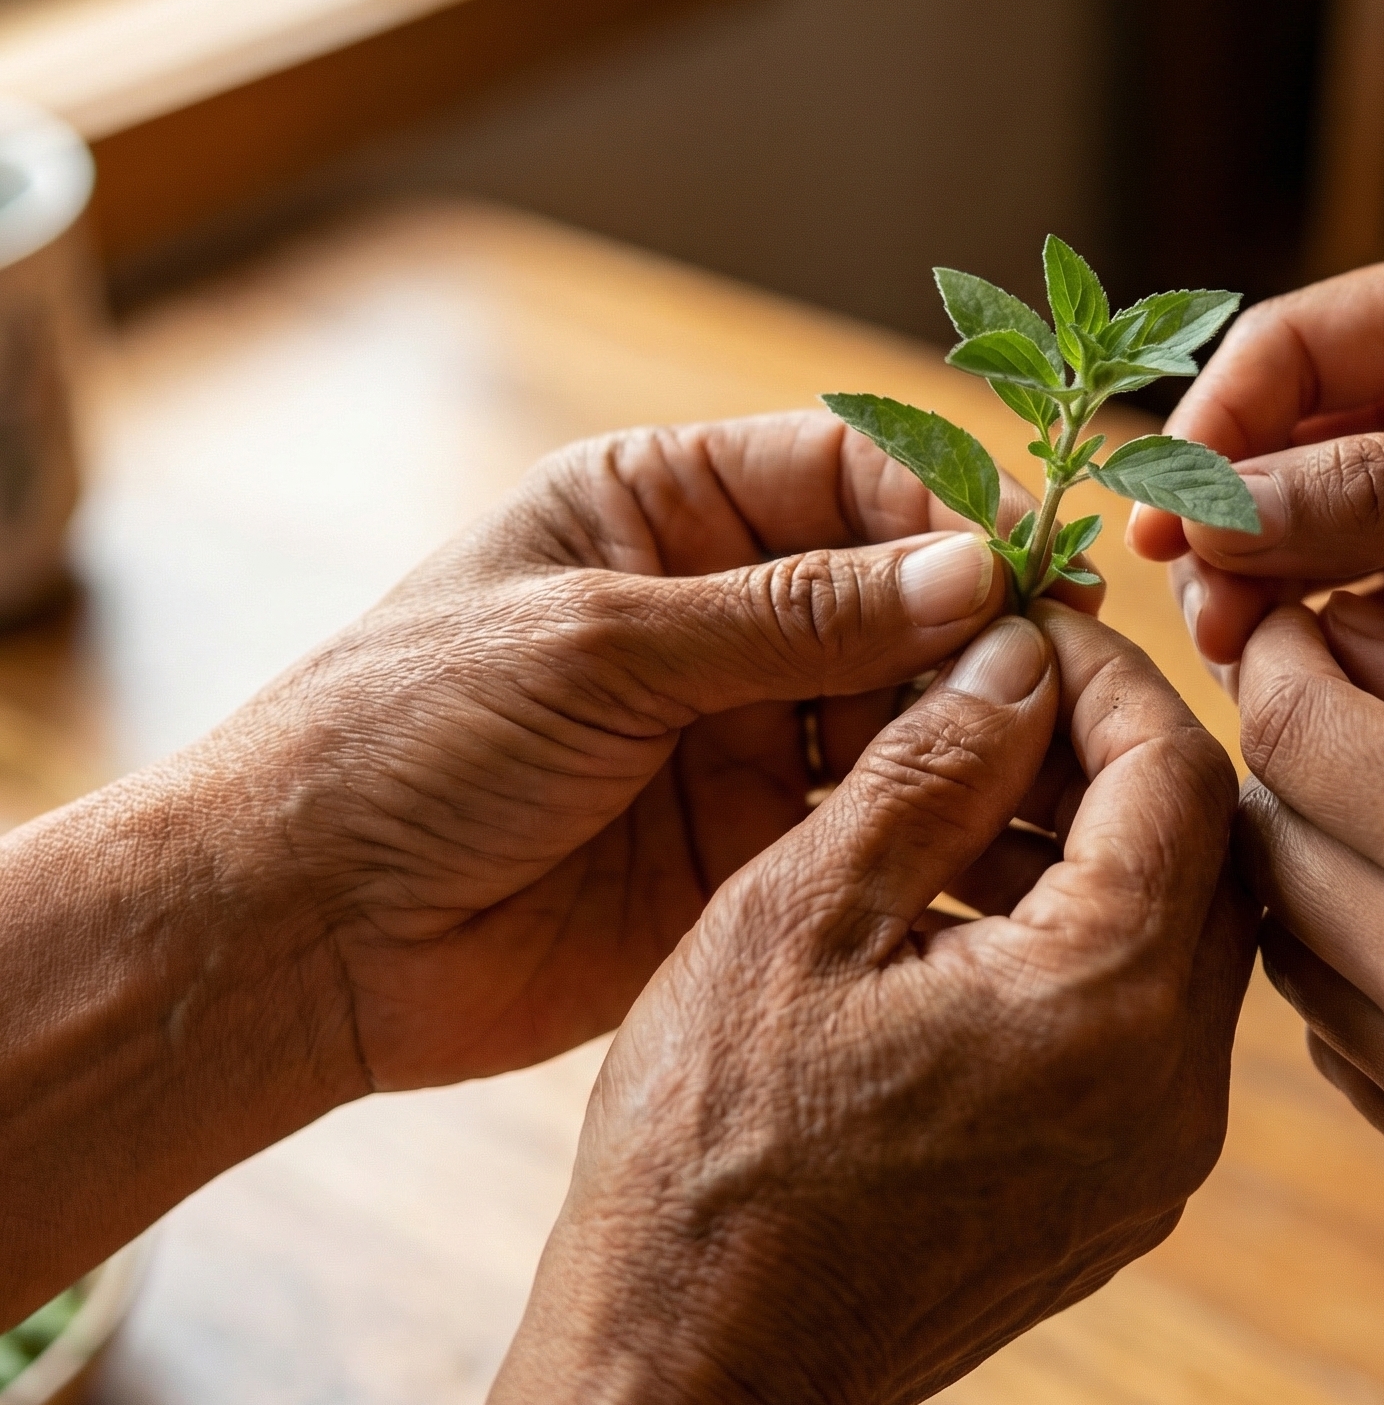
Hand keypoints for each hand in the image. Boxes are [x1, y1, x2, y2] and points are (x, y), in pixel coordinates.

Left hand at [202, 409, 1079, 1093]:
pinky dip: (932, 817)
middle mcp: (711, 612)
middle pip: (892, 592)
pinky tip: (990, 830)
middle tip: (1063, 669)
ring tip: (1044, 752)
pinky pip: (868, 816)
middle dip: (976, 624)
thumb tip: (972, 573)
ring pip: (899, 706)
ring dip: (969, 722)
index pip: (845, 475)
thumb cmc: (407, 736)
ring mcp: (733, 731)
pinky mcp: (747, 846)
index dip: (945, 510)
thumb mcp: (602, 644)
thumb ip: (793, 617)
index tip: (1030, 562)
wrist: (300, 930)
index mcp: (658, 510)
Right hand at [403, 605, 1253, 1404]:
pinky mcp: (1119, 1193)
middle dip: (1109, 752)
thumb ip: (930, 769)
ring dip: (1094, 844)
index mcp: (1110, 1001)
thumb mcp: (799, 914)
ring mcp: (1158, 1154)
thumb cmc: (714, 1149)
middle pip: (1204, 851)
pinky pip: (1144, 1023)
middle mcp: (1175, 1086)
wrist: (693, 1376)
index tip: (1027, 625)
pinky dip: (1083, 939)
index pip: (1178, 770)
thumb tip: (1015, 656)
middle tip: (999, 697)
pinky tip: (968, 908)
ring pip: (1179, 936)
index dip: (1107, 673)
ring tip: (965, 791)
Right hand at [1129, 230, 1383, 804]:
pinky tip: (1294, 682)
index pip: (1293, 347)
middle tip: (1201, 598)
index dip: (1217, 423)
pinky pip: (1355, 615)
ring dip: (1258, 586)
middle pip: (1279, 445)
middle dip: (1228, 515)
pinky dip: (1315, 646)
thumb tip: (1217, 507)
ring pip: (1302, 538)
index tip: (1170, 508)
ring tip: (1238, 646)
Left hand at [1237, 591, 1383, 1404]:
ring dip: (1309, 865)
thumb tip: (1351, 632)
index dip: (1277, 660)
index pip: (1292, 733)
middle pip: (1266, 838)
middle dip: (1288, 755)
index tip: (1296, 631)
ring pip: (1283, 944)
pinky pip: (1335, 1043)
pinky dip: (1348, 971)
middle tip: (1347, 714)